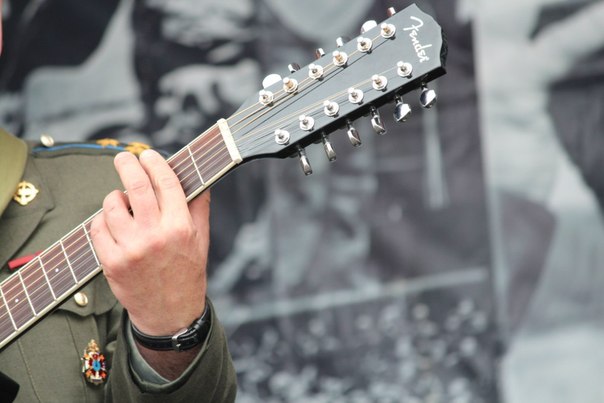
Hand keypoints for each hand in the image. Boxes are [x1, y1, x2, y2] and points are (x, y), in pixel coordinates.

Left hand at [91, 150, 209, 335]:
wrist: (170, 314)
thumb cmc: (187, 273)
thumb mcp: (200, 240)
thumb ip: (198, 207)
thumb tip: (197, 178)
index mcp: (180, 227)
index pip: (165, 182)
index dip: (155, 163)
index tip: (148, 155)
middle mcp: (155, 235)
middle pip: (136, 185)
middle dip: (128, 164)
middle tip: (124, 158)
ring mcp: (130, 249)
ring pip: (113, 205)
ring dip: (116, 198)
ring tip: (122, 203)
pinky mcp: (111, 262)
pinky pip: (98, 227)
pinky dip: (102, 220)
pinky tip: (113, 224)